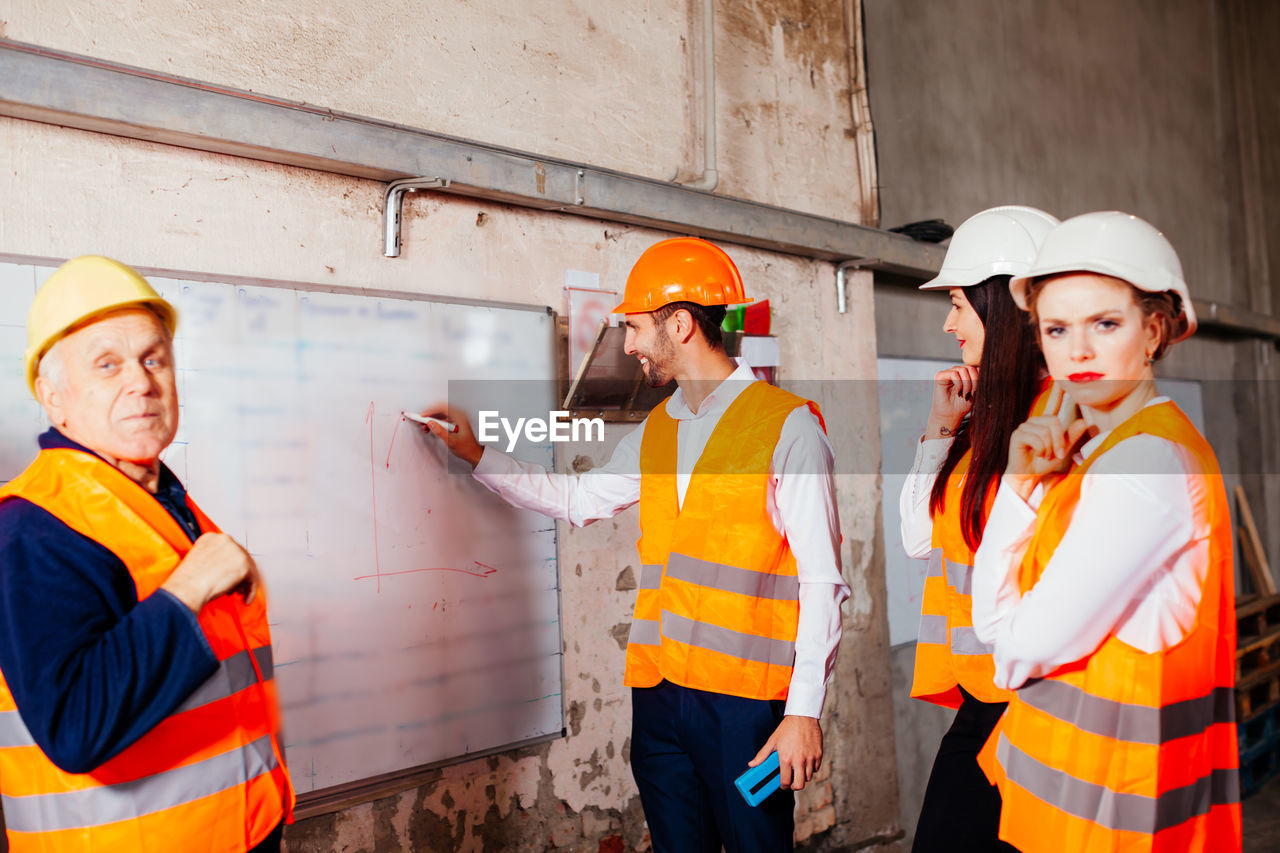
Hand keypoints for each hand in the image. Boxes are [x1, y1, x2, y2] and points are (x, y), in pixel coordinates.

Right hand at [162, 533, 259, 612]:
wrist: (185, 589)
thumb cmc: (187, 581)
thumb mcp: (199, 562)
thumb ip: (214, 560)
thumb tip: (226, 570)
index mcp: (211, 538)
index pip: (229, 550)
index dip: (230, 564)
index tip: (229, 574)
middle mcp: (225, 540)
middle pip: (241, 557)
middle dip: (239, 574)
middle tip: (236, 587)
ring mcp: (236, 551)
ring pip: (249, 567)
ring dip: (245, 582)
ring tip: (238, 593)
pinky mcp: (243, 564)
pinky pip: (253, 578)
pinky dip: (251, 590)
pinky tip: (246, 598)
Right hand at [416, 404, 483, 467]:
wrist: (473, 454)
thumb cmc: (467, 448)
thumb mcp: (451, 441)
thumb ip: (440, 432)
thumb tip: (430, 424)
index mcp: (460, 417)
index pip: (443, 408)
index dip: (431, 411)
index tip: (423, 416)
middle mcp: (458, 415)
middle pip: (440, 410)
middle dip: (429, 415)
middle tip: (420, 420)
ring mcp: (456, 419)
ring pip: (439, 414)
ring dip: (430, 419)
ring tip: (423, 426)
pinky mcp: (453, 423)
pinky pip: (441, 419)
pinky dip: (434, 423)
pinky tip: (429, 428)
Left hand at [748, 715, 821, 791]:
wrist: (802, 717)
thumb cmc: (787, 728)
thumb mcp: (772, 741)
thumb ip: (762, 755)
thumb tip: (752, 764)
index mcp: (786, 758)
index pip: (786, 782)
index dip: (784, 786)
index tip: (783, 785)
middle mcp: (799, 760)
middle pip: (800, 785)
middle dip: (795, 786)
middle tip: (792, 782)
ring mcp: (810, 758)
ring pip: (808, 777)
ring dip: (803, 777)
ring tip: (798, 770)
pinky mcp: (818, 754)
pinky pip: (816, 768)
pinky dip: (811, 769)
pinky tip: (805, 763)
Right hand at [925, 365, 978, 438]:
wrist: (950, 416)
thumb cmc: (962, 406)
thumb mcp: (975, 392)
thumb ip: (979, 380)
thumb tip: (985, 369)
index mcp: (965, 374)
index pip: (976, 367)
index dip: (979, 378)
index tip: (977, 391)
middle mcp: (956, 371)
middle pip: (970, 367)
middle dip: (974, 381)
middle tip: (970, 394)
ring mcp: (948, 373)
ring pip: (963, 369)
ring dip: (967, 384)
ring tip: (965, 395)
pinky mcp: (940, 376)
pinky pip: (954, 373)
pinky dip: (959, 383)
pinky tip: (958, 392)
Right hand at [1005, 383, 1090, 500]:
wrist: (1027, 475)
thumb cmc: (1043, 463)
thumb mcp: (1061, 450)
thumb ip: (1071, 436)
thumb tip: (1084, 421)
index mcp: (1045, 423)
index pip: (1053, 404)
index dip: (1058, 392)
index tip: (1062, 379)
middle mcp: (1035, 422)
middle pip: (1054, 421)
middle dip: (1059, 441)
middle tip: (1055, 454)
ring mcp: (1025, 427)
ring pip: (1046, 432)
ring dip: (1048, 448)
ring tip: (1043, 455)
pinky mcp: (1018, 435)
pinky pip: (1037, 438)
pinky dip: (1040, 450)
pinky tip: (1034, 454)